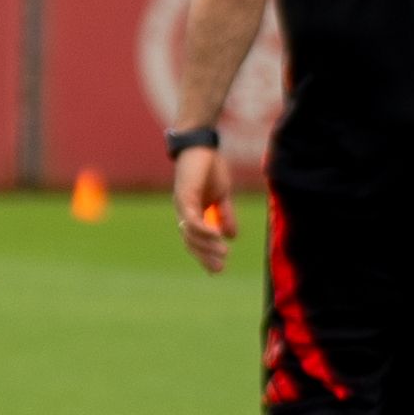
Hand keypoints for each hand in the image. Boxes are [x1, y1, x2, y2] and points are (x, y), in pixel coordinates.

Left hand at [173, 144, 238, 269]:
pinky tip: (216, 237)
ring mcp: (182, 205)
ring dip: (207, 246)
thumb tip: (231, 236)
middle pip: (190, 242)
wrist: (203, 144)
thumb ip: (225, 215)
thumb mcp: (223, 195)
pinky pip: (192, 220)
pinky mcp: (184, 197)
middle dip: (205, 257)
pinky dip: (203, 231)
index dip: (205, 256)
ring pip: (190, 234)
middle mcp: (183, 212)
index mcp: (191, 213)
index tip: (218, 270)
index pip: (195, 240)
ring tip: (224, 253)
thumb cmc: (210, 166)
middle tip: (220, 268)